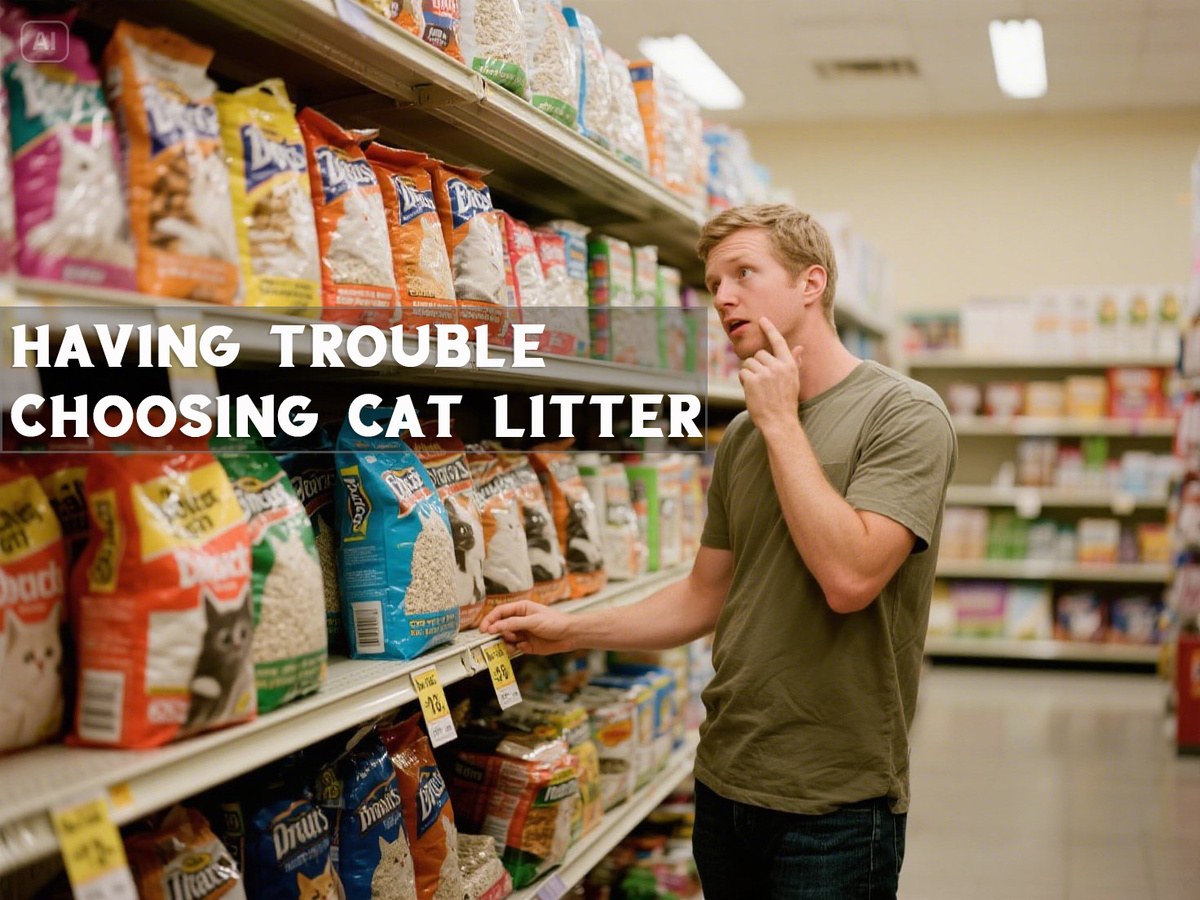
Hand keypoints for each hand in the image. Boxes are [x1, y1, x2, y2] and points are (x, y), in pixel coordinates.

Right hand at [479, 600, 574, 654]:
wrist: (570, 635)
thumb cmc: (554, 622)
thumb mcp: (532, 621)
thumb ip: (513, 624)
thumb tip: (494, 627)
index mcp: (520, 609)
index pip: (500, 612)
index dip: (490, 620)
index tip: (483, 629)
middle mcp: (519, 621)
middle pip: (500, 626)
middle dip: (498, 632)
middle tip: (499, 637)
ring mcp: (522, 633)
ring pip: (506, 638)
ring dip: (507, 641)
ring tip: (515, 642)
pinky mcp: (526, 645)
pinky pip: (514, 648)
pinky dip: (516, 649)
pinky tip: (524, 646)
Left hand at [739, 317, 801, 434]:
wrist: (780, 421)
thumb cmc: (786, 402)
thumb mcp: (793, 380)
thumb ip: (794, 362)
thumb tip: (799, 347)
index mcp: (789, 364)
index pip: (778, 342)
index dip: (770, 329)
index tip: (762, 319)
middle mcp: (778, 366)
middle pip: (759, 354)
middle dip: (756, 365)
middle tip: (762, 382)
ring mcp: (765, 373)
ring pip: (748, 363)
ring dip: (749, 373)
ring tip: (757, 387)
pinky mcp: (753, 380)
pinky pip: (742, 373)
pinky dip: (743, 381)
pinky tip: (751, 391)